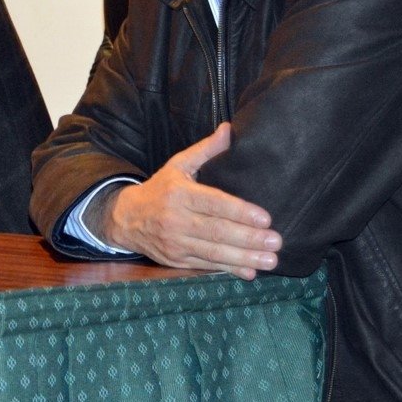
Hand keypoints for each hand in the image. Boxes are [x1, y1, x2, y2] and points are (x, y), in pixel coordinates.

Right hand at [99, 123, 281, 280]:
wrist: (125, 218)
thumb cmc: (160, 189)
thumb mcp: (178, 165)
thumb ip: (206, 150)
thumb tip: (229, 129)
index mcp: (179, 194)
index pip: (213, 203)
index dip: (239, 212)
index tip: (265, 218)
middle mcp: (175, 219)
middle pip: (216, 231)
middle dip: (248, 239)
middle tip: (276, 241)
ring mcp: (174, 242)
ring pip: (213, 252)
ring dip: (244, 258)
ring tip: (271, 260)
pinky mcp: (175, 260)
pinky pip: (205, 265)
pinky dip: (228, 269)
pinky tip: (249, 272)